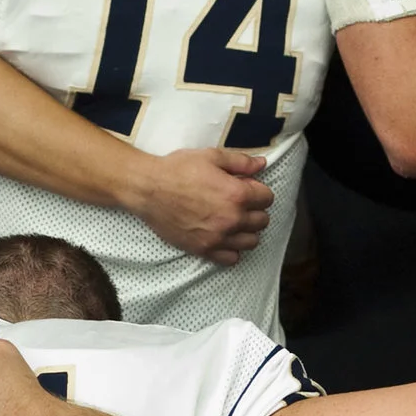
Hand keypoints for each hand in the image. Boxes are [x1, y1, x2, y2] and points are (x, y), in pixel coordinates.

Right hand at [129, 147, 272, 265]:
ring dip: (247, 231)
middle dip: (255, 210)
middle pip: (262, 221)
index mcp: (237, 194)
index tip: (246, 188)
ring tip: (234, 221)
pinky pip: (231, 258)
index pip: (267, 198)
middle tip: (240, 203)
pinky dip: (232, 250)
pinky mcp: (203, 249)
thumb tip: (262, 164)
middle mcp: (232, 219)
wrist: (148, 189)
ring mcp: (218, 237)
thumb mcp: (211, 156)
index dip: (258, 190)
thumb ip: (240, 162)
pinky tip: (223, 237)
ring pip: (251, 242)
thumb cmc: (178, 169)